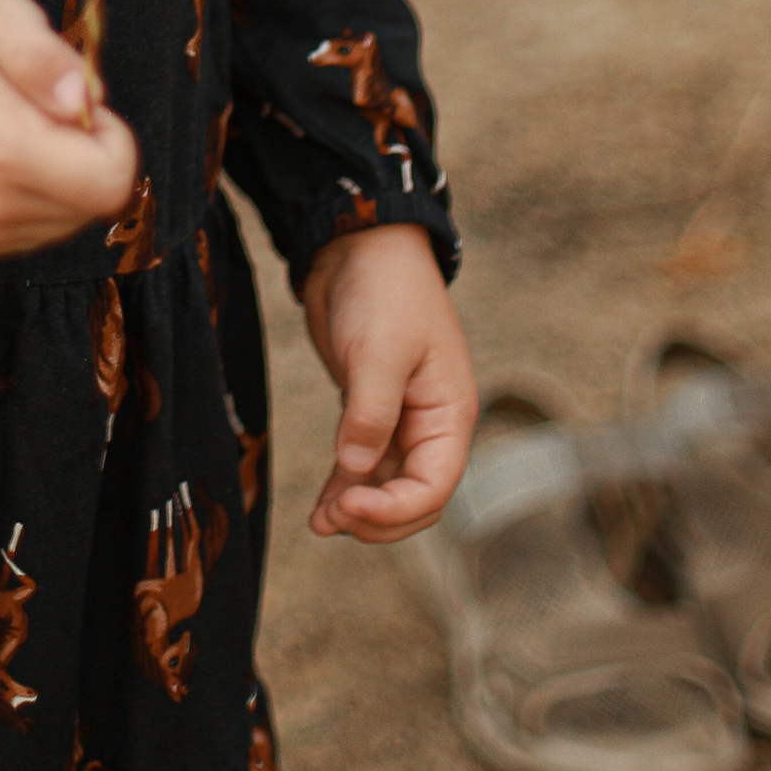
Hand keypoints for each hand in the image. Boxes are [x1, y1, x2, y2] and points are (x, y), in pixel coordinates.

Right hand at [0, 0, 140, 260]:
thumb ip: (43, 54)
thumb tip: (81, 99)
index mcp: (5, 151)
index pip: (111, 180)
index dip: (111, 137)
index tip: (77, 105)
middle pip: (94, 204)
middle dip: (88, 156)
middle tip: (48, 114)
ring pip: (69, 221)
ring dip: (64, 180)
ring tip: (23, 134)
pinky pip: (37, 232)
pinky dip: (37, 198)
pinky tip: (7, 162)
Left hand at [300, 223, 475, 541]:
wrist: (358, 246)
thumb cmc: (384, 291)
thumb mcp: (379, 352)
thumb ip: (370, 412)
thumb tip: (354, 468)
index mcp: (449, 413)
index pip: (435, 485)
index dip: (396, 509)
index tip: (350, 506)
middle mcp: (430, 423)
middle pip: (414, 496)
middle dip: (378, 517)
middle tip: (334, 521)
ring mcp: (399, 419)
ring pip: (386, 485)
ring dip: (357, 509)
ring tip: (320, 524)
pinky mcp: (367, 410)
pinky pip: (362, 464)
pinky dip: (344, 487)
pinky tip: (321, 508)